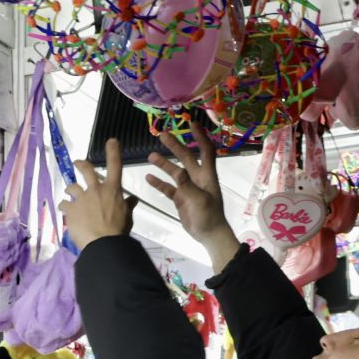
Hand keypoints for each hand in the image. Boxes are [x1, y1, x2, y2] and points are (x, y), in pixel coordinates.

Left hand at [60, 139, 132, 250]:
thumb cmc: (118, 229)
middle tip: (76, 162)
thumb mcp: (127, 216)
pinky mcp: (71, 209)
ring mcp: (82, 198)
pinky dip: (64, 206)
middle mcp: (96, 189)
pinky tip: (64, 210)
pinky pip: (64, 204)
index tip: (111, 141)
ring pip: (71, 187)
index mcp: (112, 189)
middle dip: (80, 164)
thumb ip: (128, 205)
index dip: (113, 151)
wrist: (103, 242)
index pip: (115, 165)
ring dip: (69, 190)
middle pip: (86, 170)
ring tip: (67, 194)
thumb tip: (134, 199)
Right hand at [147, 120, 239, 268]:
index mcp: (207, 176)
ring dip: (164, 164)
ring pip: (175, 172)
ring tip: (150, 155)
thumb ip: (188, 186)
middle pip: (186, 157)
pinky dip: (159, 182)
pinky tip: (149, 177)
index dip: (200, 137)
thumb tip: (178, 172)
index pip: (205, 150)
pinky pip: (168, 188)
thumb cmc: (208, 217)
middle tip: (162, 135)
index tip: (192, 124)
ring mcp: (188, 188)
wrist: (209, 234)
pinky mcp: (181, 198)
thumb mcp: (199, 201)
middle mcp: (197, 178)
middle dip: (175, 146)